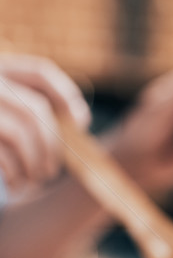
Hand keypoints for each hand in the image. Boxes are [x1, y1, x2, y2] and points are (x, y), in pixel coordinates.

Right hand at [0, 55, 89, 189]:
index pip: (38, 72)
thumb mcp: (4, 110)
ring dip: (34, 163)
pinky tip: (16, 185)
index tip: (80, 122)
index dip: (65, 95)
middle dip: (51, 146)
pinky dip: (16, 174)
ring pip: (22, 133)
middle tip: (50, 171)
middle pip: (36, 111)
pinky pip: (3, 154)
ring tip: (33, 180)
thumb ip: (28, 107)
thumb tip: (80, 119)